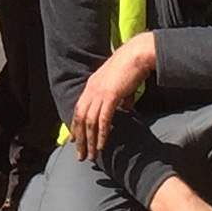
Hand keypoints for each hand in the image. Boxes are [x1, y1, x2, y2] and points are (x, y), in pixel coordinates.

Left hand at [69, 32, 155, 160]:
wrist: (137, 54)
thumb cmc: (132, 67)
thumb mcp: (122, 84)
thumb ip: (122, 97)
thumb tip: (126, 108)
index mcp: (91, 85)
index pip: (79, 109)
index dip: (76, 125)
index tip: (74, 140)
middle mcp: (91, 89)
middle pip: (80, 118)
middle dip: (79, 139)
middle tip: (80, 155)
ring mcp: (99, 92)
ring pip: (89, 122)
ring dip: (89, 141)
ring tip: (91, 156)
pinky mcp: (110, 96)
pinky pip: (102, 119)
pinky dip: (101, 134)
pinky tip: (101, 146)